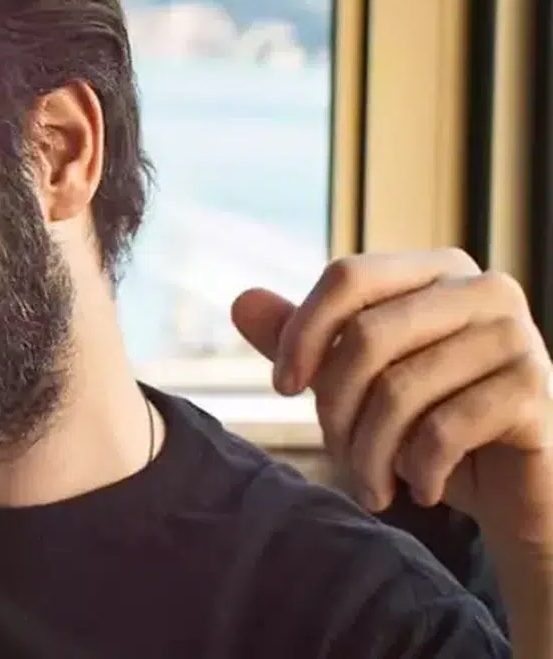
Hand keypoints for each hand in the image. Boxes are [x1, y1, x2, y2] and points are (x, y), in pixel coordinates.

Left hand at [231, 249, 552, 553]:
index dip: (303, 332)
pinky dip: (417, 470)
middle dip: (336, 408)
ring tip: (372, 484)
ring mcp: (517, 336)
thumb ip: (303, 339)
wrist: (520, 491)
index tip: (284, 388)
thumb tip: (241, 300)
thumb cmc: (432, 424)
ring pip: (400, 390)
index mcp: (437, 271)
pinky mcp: (535, 390)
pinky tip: (420, 488)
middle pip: (367, 337)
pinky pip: (442, 429)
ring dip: (371, 453)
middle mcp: (483, 289)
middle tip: (338, 454)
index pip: (349, 276)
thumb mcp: (360, 382)